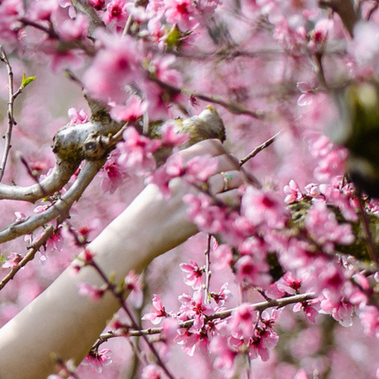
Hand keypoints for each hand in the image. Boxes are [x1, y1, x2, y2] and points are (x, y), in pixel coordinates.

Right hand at [96, 138, 242, 267]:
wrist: (136, 232)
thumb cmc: (148, 210)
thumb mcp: (161, 180)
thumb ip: (184, 170)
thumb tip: (212, 167)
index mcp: (179, 161)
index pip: (213, 145)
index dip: (225, 154)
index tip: (227, 165)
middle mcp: (189, 171)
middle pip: (228, 161)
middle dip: (238, 171)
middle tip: (241, 183)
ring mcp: (197, 190)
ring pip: (234, 179)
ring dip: (242, 187)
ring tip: (241, 196)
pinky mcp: (203, 210)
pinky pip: (232, 200)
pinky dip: (238, 203)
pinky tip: (236, 209)